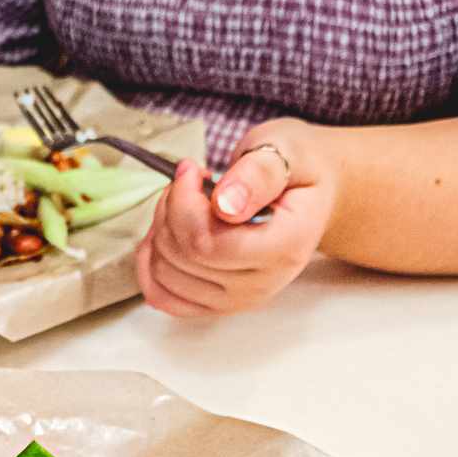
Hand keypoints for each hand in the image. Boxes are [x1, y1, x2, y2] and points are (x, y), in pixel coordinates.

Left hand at [136, 119, 337, 316]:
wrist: (307, 195)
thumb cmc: (293, 169)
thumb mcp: (282, 150)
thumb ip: (257, 175)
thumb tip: (225, 206)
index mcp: (285, 247)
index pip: (207, 243)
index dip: (184, 203)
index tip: (192, 170)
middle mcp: (262, 285)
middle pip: (182, 257)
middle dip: (171, 209)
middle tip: (189, 182)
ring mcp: (236, 301)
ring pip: (164, 273)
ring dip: (160, 231)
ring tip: (186, 204)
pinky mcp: (214, 306)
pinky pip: (160, 295)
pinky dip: (150, 262)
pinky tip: (166, 233)